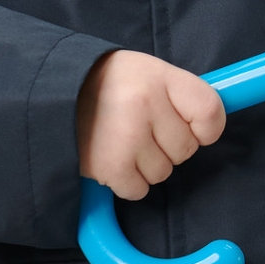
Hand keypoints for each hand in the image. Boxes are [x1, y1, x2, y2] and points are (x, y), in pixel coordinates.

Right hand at [76, 51, 224, 200]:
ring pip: (163, 172)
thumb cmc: (111, 85)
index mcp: (160, 76)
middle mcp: (145, 104)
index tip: (192, 128)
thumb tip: (211, 128)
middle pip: (186, 149)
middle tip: (140, 128)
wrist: (53, 92)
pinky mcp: (109, 165)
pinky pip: (138, 190)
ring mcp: (127, 136)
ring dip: (145, 165)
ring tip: (121, 140)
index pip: (210, 112)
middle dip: (168, 146)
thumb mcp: (150, 73)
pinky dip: (127, 182)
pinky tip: (112, 158)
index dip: (207, 128)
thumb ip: (182, 96)